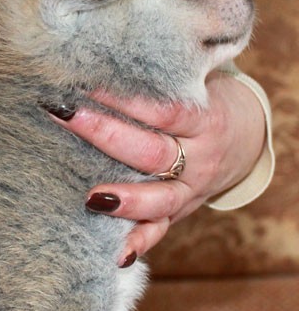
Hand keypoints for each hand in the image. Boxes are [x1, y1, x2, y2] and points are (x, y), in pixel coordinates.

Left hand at [49, 72, 266, 265]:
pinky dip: (137, 243)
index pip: (162, 109)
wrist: (242, 142)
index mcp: (205, 121)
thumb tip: (103, 56)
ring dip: (124, 200)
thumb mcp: (196, 87)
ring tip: (90, 198)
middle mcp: (200, 159)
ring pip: (158, 200)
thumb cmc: (204, 105)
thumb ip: (162, 82)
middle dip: (105, 136)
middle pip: (152, 153)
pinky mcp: (177, 214)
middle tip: (66, 117)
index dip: (125, 97)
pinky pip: (158, 232)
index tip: (84, 83)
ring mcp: (189, 192)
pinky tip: (115, 254)